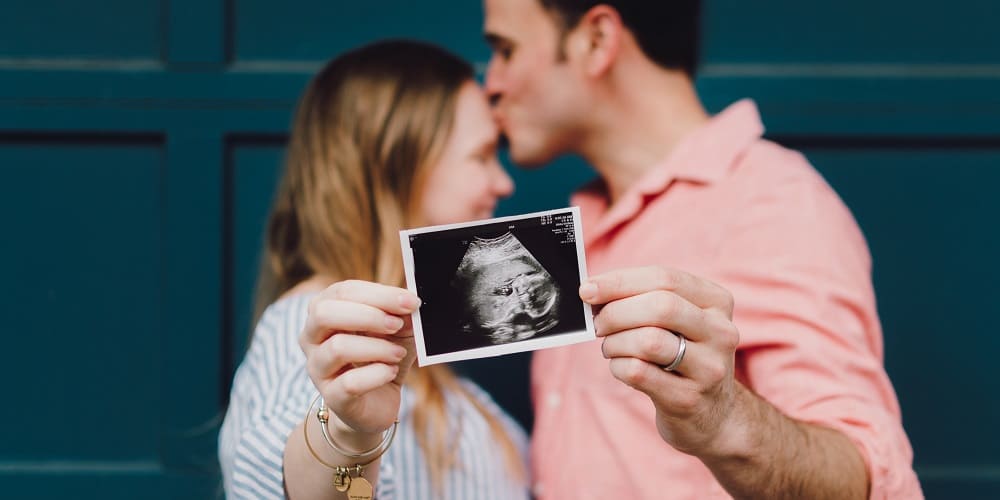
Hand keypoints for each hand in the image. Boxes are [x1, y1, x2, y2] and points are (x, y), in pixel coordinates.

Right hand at [299, 280, 419, 440]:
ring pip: (337, 347)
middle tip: (397, 324)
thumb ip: (402, 315)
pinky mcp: (331, 396)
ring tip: (398, 353)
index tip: (410, 301)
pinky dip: (377, 374)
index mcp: (324, 311)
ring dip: (376, 347)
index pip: (343, 291)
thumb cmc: (382, 357)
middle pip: (324, 313)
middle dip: (368, 315)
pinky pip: (350, 382)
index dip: (379, 294)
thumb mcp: (397, 331)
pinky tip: (390, 371)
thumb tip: (411, 303)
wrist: (376, 402)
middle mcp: (312, 337)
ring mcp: (317, 368)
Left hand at [582, 266, 744, 457]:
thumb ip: (644, 299)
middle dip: (616, 312)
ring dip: (615, 342)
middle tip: (598, 324)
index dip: (620, 281)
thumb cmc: (683, 356)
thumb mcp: (679, 322)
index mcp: (717, 302)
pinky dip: (618, 366)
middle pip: (660, 307)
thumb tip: (593, 290)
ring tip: (611, 347)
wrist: (713, 415)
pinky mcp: (688, 399)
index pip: (665, 278)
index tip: (588, 289)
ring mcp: (709, 368)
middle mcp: (721, 332)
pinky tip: (620, 367)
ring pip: (648, 341)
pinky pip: (639, 372)